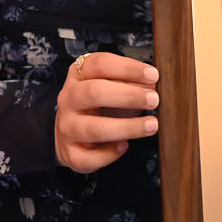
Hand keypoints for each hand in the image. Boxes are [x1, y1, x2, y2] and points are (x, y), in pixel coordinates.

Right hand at [54, 51, 158, 172]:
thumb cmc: (98, 103)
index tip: (153, 75)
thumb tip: (152, 87)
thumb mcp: (109, 84)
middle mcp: (69, 98)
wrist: (70, 130)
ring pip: (94, 128)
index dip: (128, 68)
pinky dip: (110, 153)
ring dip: (127, 127)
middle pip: (95, 92)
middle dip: (128, 96)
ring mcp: (67, 126)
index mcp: (78, 75)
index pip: (100, 64)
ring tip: (151, 125)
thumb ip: (128, 81)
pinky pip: (89, 157)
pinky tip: (124, 146)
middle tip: (154, 100)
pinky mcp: (70, 152)